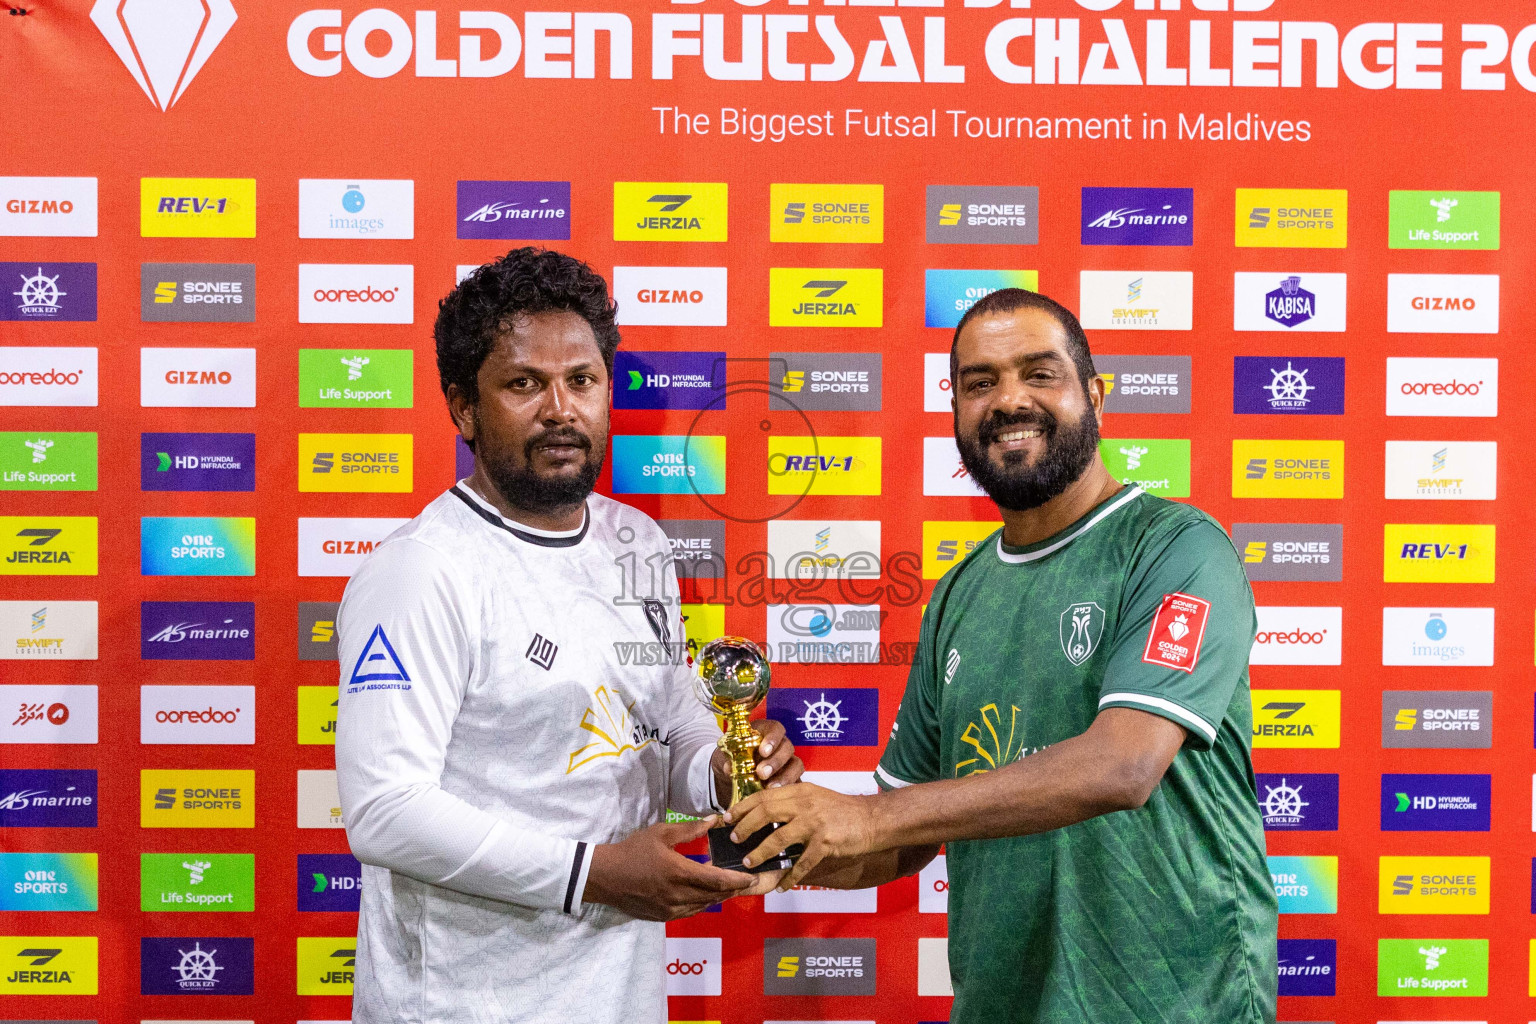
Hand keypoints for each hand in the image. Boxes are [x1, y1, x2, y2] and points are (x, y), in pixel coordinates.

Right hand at [582, 817, 752, 920]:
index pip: (717, 880)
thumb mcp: (660, 833)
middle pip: (715, 896)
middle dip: (734, 890)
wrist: (605, 877)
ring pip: (704, 906)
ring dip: (720, 897)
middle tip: (750, 883)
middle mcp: (677, 895)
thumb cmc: (632, 851)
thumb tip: (713, 820)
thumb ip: (689, 829)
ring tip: (733, 889)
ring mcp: (670, 909)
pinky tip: (708, 896)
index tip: (753, 878)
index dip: (738, 881)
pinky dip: (703, 904)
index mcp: (679, 873)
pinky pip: (690, 912)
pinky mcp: (663, 917)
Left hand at [711, 718, 803, 798]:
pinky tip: (776, 794)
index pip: (776, 729)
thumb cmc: (735, 758)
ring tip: (770, 787)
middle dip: (775, 761)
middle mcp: (781, 744)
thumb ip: (730, 758)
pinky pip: (797, 781)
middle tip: (762, 773)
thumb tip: (729, 767)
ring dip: (784, 776)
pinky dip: (788, 787)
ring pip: (796, 764)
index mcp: (766, 732)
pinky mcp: (793, 777)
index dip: (772, 739)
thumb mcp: (729, 755)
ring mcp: (789, 761)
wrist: (737, 774)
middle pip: (787, 747)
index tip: (763, 751)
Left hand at [723, 782, 877, 890]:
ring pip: (778, 838)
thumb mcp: (816, 797)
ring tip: (749, 863)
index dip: (743, 807)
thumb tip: (766, 810)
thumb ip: (794, 802)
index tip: (728, 817)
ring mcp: (815, 823)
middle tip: (735, 840)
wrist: (873, 819)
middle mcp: (805, 804)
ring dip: (760, 852)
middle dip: (746, 827)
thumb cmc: (843, 810)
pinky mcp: (825, 843)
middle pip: (766, 813)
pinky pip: (802, 863)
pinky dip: (790, 877)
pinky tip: (782, 886)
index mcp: (800, 791)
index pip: (764, 796)